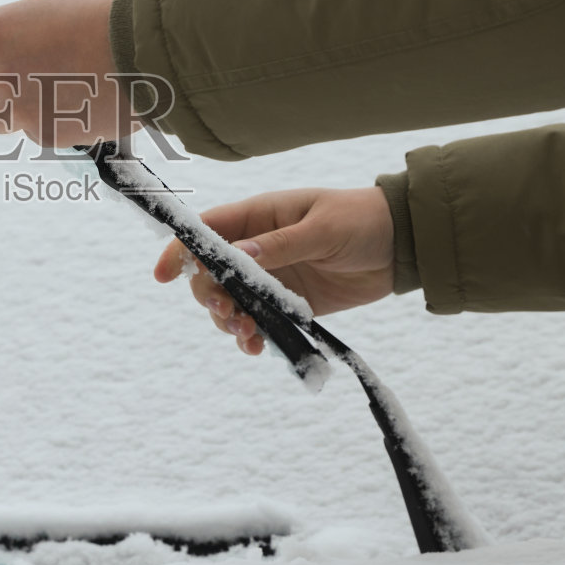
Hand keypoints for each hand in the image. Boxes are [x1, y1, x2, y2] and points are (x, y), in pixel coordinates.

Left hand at [0, 0, 134, 147]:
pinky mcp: (46, 134)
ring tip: (51, 87)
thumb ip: (9, 37)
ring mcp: (21, 109)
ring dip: (10, 109)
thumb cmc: (102, 18)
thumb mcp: (43, 13)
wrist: (149, 47)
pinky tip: (78, 100)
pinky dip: (48, 121)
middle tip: (12, 77)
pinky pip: (32, 132)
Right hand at [154, 187, 394, 354]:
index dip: (179, 251)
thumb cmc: (361, 220)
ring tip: (247, 332)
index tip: (163, 275)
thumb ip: (281, 244)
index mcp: (257, 218)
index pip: (205, 232)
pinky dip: (251, 337)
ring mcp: (270, 279)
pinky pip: (258, 323)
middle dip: (209, 295)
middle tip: (230, 312)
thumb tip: (238, 255)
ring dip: (228, 321)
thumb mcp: (322, 227)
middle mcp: (256, 249)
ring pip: (230, 303)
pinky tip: (256, 346)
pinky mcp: (289, 305)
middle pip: (210, 274)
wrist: (402, 245)